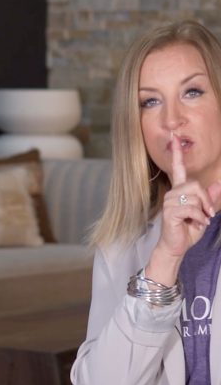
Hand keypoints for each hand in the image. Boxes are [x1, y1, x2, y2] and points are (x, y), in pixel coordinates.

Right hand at [146, 133, 220, 284]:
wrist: (176, 247)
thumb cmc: (187, 230)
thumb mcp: (203, 212)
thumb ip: (209, 198)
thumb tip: (218, 184)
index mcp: (179, 191)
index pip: (177, 169)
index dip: (176, 154)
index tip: (174, 138)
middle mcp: (172, 193)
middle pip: (194, 184)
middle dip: (207, 198)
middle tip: (209, 213)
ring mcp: (169, 202)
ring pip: (194, 195)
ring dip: (203, 209)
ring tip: (202, 219)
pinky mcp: (170, 212)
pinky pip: (191, 208)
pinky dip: (199, 217)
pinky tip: (197, 223)